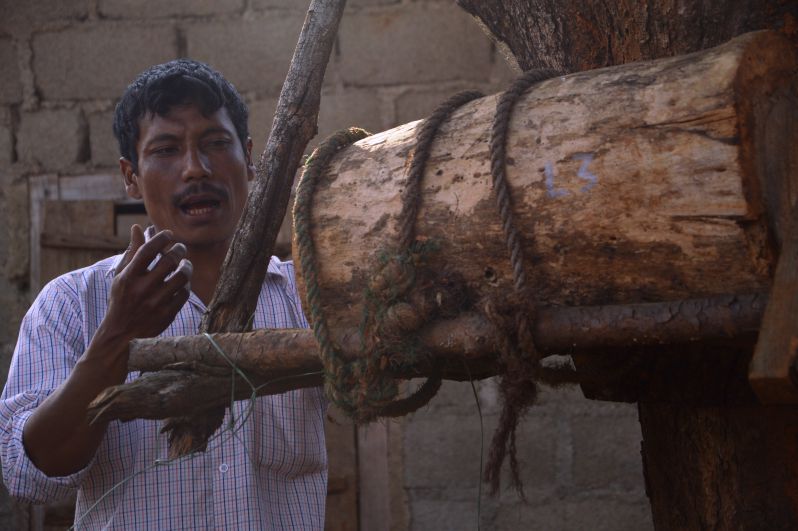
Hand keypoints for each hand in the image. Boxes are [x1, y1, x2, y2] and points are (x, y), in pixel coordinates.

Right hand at [102, 224, 192, 343]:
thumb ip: (131, 252)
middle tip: (181, 248)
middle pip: (169, 261)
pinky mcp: (167, 314)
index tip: (169, 234)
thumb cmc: (122, 299)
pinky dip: (186, 285)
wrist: (122, 334)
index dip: (161, 238)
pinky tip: (183, 282)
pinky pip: (185, 293)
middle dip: (179, 250)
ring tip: (185, 264)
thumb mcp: (121, 276)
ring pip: (182, 276)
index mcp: (128, 277)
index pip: (148, 250)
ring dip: (187, 266)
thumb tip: (137, 227)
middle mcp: (142, 289)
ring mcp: (156, 303)